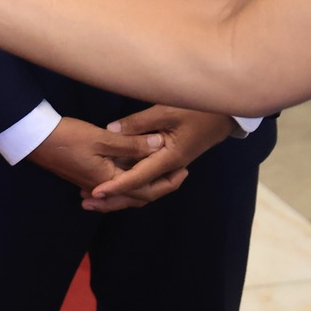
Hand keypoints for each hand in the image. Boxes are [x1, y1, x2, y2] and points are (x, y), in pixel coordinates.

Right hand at [29, 117, 170, 209]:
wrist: (35, 139)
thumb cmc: (69, 137)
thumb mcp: (103, 138)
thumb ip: (133, 144)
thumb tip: (161, 145)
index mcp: (111, 181)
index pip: (147, 190)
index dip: (168, 182)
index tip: (185, 171)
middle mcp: (104, 188)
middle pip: (138, 196)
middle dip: (160, 187)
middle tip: (178, 174)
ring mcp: (94, 183)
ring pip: (126, 192)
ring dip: (144, 186)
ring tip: (159, 172)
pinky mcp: (87, 176)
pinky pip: (114, 186)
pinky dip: (127, 183)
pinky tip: (130, 172)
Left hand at [86, 105, 235, 209]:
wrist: (224, 113)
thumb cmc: (197, 109)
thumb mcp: (166, 110)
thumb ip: (139, 123)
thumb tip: (111, 129)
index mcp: (169, 158)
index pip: (138, 178)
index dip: (116, 186)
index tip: (95, 191)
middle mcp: (169, 168)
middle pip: (140, 192)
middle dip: (114, 198)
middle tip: (87, 201)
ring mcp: (169, 166)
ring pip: (143, 187)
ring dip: (120, 193)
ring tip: (93, 196)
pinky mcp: (168, 160)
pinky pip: (147, 177)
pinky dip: (130, 182)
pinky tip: (113, 179)